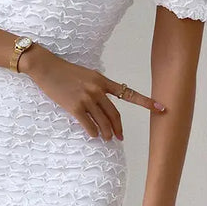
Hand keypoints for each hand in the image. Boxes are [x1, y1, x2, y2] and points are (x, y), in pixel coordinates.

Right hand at [19, 44, 165, 140]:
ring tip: (107, 138)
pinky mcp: (74, 106)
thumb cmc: (63, 71)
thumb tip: (102, 102)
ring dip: (107, 133)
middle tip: (120, 138)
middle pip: (115, 114)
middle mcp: (97, 89)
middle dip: (119, 128)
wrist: (45, 67)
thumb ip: (97, 86)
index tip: (161, 107)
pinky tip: (94, 135)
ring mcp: (86, 98)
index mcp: (102, 80)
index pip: (128, 93)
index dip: (146, 102)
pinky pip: (88, 124)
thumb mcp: (85, 75)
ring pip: (103, 122)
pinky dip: (92, 132)